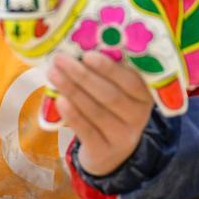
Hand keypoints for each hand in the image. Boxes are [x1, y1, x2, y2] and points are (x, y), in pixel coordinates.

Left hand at [46, 52, 153, 176]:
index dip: (109, 68)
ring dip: (72, 90)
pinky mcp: (104, 151)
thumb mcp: (117, 93)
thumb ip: (107, 74)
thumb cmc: (109, 111)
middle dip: (82, 76)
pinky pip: (87, 130)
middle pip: (110, 95)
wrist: (108, 153)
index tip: (87, 54)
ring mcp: (123, 137)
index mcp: (144, 96)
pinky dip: (72, 114)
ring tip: (53, 74)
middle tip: (60, 59)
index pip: (131, 81)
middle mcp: (138, 117)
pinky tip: (59, 101)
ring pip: (96, 111)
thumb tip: (78, 45)